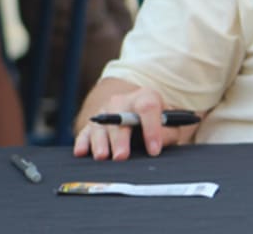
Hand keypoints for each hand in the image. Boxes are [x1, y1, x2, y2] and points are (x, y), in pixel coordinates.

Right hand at [72, 86, 198, 160]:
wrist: (135, 109)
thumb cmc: (157, 121)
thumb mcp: (170, 124)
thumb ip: (168, 133)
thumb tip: (156, 145)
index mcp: (146, 97)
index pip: (148, 108)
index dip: (151, 129)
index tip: (154, 150)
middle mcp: (123, 101)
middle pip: (119, 118)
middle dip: (120, 139)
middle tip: (122, 156)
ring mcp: (105, 112)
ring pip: (100, 126)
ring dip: (100, 142)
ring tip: (102, 156)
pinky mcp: (92, 124)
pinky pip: (85, 133)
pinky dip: (83, 142)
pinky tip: (82, 152)